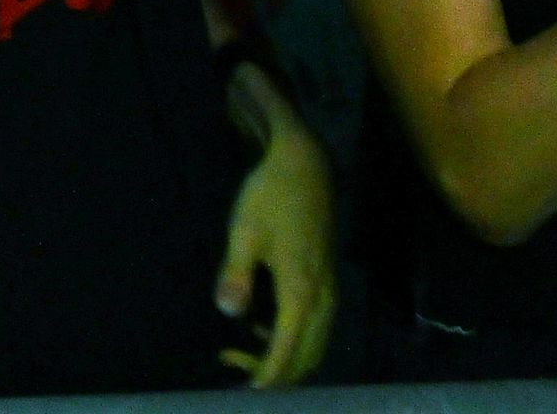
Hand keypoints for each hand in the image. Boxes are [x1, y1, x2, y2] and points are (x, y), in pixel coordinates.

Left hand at [214, 113, 336, 385]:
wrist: (306, 164)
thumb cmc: (270, 194)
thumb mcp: (244, 230)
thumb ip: (236, 273)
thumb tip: (227, 312)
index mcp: (301, 291)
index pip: (288, 351)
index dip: (268, 377)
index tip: (249, 395)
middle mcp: (323, 298)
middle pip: (306, 357)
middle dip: (274, 375)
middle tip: (233, 372)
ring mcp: (329, 291)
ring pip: (313, 344)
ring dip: (282, 358)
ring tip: (237, 353)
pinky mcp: (327, 282)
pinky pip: (315, 327)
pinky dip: (291, 339)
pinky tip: (259, 328)